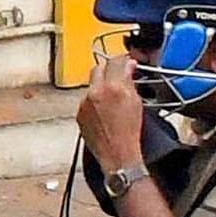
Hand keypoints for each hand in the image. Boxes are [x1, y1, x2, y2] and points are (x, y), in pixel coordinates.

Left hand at [77, 53, 148, 169]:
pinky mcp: (79, 114)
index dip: (123, 61)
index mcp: (112, 87)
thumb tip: (128, 68)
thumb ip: (130, 81)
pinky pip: (86, 99)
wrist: (117, 155)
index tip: (127, 64)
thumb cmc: (129, 134)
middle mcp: (95, 93)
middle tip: (118, 76)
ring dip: (101, 86)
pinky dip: (94, 100)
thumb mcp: (137, 102)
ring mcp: (85, 103)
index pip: (115, 62)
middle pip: (98, 68)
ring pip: (91, 84)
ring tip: (112, 97)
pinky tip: (104, 110)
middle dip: (108, 70)